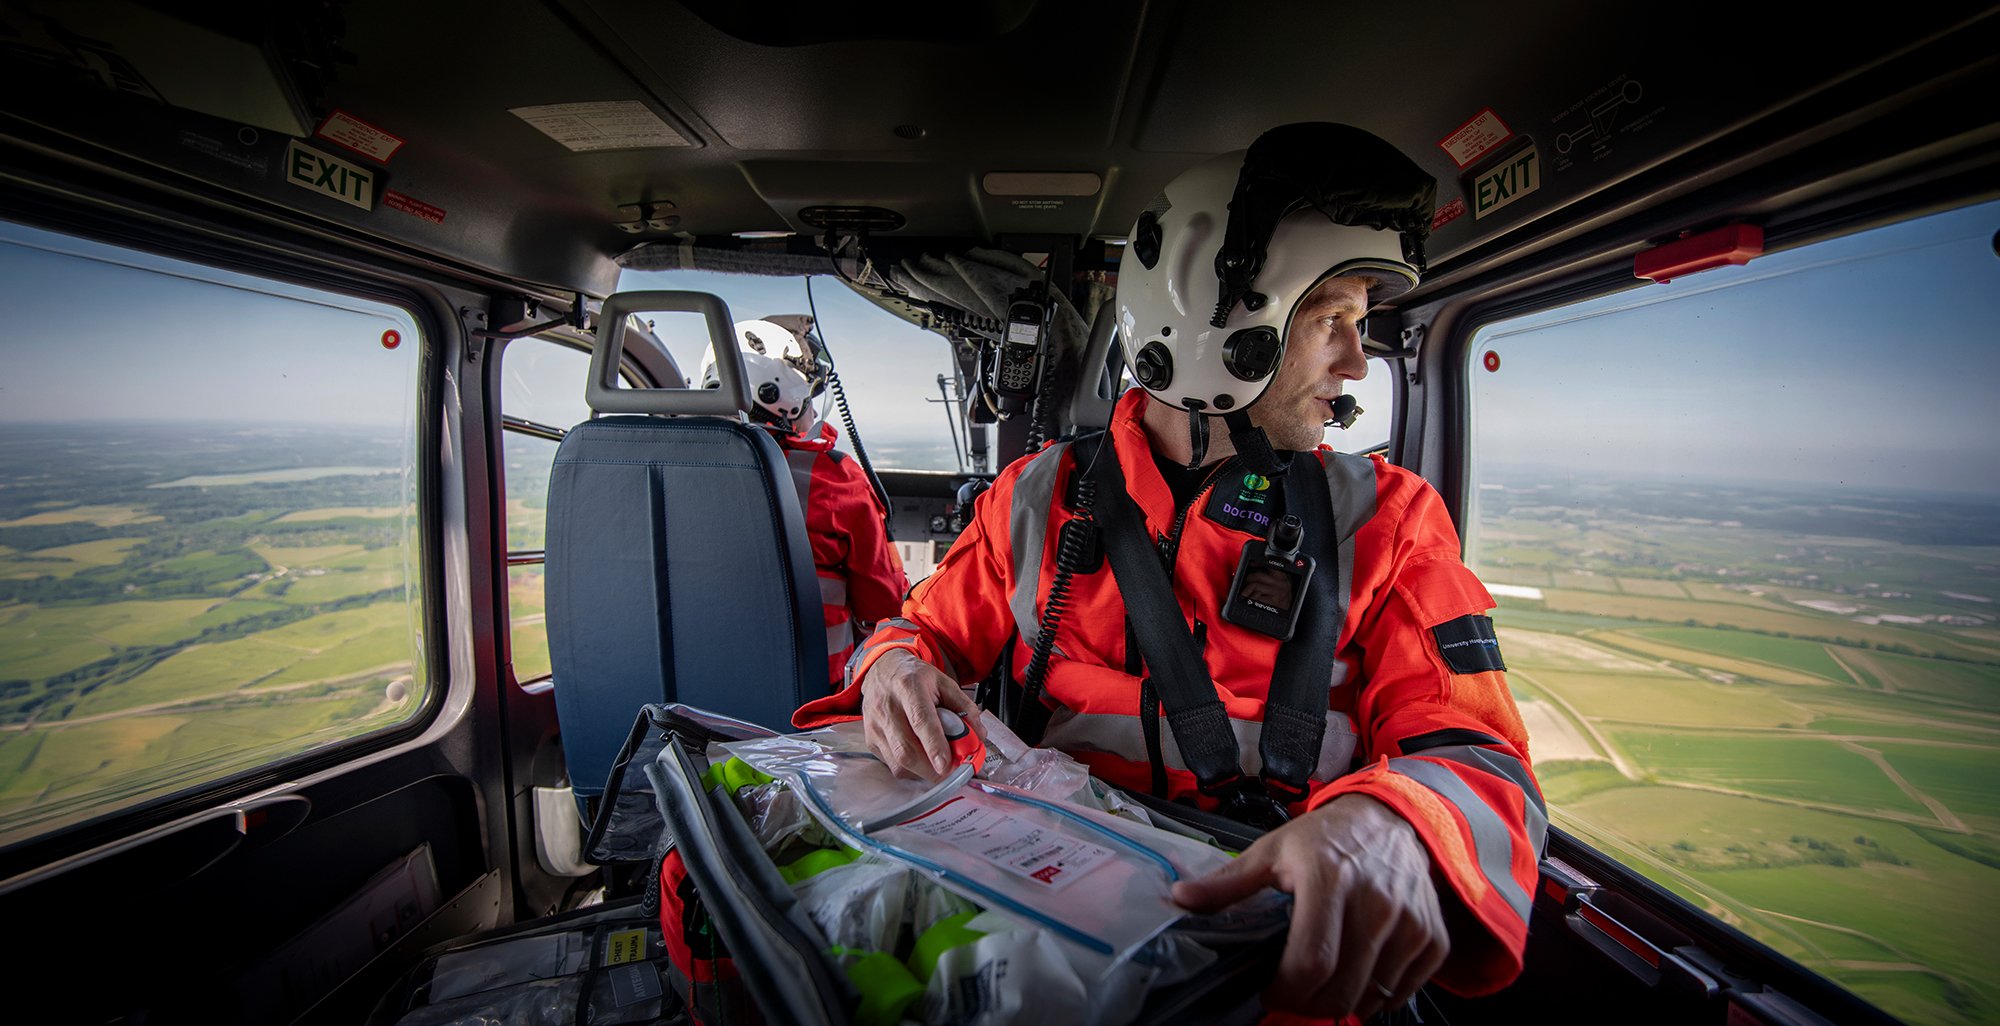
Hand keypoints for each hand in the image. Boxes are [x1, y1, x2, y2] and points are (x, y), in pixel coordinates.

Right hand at [858, 648, 981, 780]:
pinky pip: (892, 765)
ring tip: (937, 763)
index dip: (934, 745)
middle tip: (951, 771)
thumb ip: (964, 707)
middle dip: (932, 769)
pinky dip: (911, 769)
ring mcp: (875, 725)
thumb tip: (978, 735)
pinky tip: (920, 757)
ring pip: (898, 762)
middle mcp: (887, 706)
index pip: (921, 720)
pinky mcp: (870, 740)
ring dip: (923, 771)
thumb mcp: (944, 682)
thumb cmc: (915, 678)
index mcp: (909, 687)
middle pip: (906, 749)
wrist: (882, 670)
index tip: (946, 765)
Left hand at [1172, 795, 1448, 1019]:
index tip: (1270, 991)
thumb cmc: (1325, 839)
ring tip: (1325, 980)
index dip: (1285, 991)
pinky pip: (1403, 991)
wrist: (1392, 820)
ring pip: (1372, 996)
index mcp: (1328, 879)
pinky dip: (1378, 995)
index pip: (1311, 962)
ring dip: (1343, 1000)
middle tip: (1294, 992)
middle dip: (1309, 1004)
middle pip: (1342, 989)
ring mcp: (1410, 922)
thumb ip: (1229, 883)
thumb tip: (1180, 899)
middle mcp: (1376, 902)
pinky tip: (1359, 973)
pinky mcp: (1433, 937)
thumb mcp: (1273, 851)